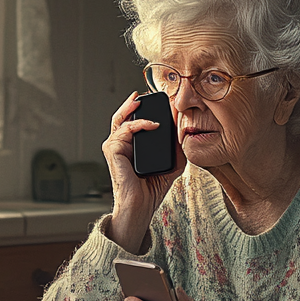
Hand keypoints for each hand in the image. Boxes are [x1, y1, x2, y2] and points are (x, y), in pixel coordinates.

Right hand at [102, 92, 184, 253]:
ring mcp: (115, 147)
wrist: (140, 208)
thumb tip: (186, 135)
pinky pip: (125, 130)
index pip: (134, 121)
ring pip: (121, 118)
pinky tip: (153, 124)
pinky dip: (139, 124)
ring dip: (137, 108)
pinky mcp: (113, 151)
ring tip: (150, 101)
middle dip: (136, 101)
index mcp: (131, 147)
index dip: (146, 109)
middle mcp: (120, 144)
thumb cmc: (151, 191)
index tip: (162, 101)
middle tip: (151, 93)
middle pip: (123, 114)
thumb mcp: (171, 167)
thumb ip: (177, 151)